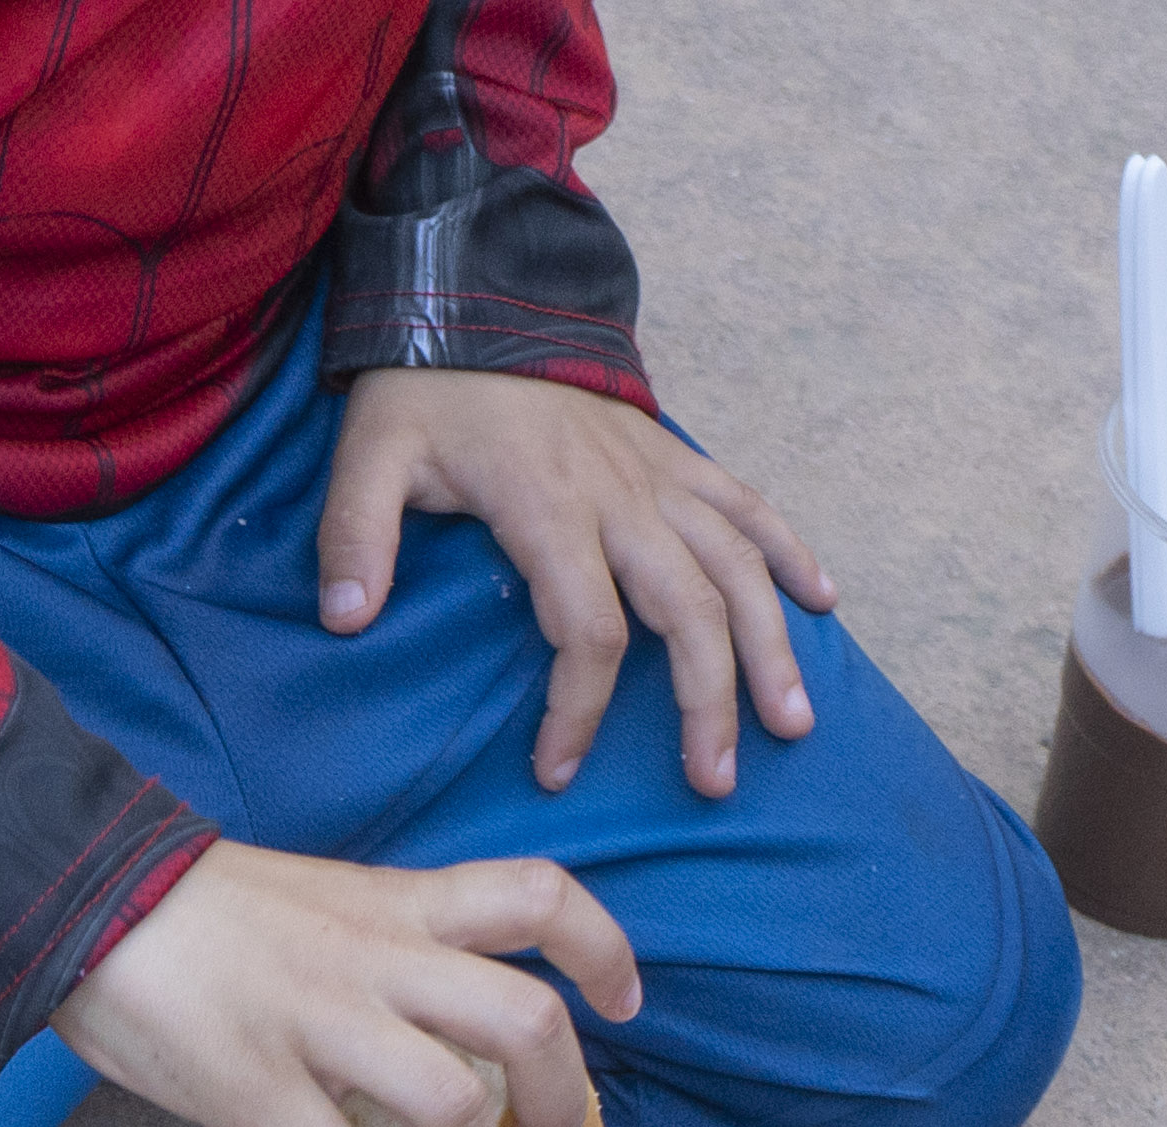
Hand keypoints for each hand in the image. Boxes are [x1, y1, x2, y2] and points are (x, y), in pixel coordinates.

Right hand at [54, 838, 637, 1126]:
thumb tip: (417, 1041)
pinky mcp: (258, 1087)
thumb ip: (378, 957)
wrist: (78, 898)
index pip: (535, 896)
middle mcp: (376, 960)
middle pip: (527, 1019)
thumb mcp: (316, 904)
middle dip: (561, 1103)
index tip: (621, 1003)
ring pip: (454, 1105)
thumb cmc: (193, 914)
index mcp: (395, 908)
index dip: (602, 950)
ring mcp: (321, 1023)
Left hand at [319, 368, 833, 799]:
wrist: (477, 303)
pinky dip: (792, 552)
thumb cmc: (424, 394)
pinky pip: (750, 506)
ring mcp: (658, 476)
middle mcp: (621, 497)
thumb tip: (344, 616)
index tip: (558, 770)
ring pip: (738, 566)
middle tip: (714, 783)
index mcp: (548, 508)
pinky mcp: (676, 457)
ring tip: (793, 723)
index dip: (580, 708)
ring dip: (771, 646)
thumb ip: (355, 536)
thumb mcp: (369, 457)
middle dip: (709, 701)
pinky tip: (822, 605)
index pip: (588, 629)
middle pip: (689, 610)